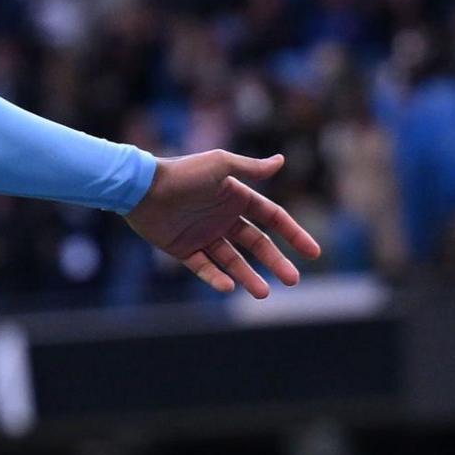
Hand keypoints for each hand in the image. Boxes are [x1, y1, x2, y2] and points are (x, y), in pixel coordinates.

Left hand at [125, 150, 321, 298]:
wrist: (141, 187)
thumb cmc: (182, 173)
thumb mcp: (220, 166)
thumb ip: (251, 168)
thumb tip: (281, 161)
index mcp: (236, 197)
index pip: (273, 218)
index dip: (294, 234)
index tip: (313, 253)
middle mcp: (223, 218)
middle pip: (257, 244)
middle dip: (276, 261)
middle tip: (293, 280)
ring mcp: (204, 235)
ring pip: (233, 261)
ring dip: (249, 276)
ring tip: (264, 293)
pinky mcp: (183, 249)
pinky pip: (204, 267)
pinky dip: (216, 278)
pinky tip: (229, 287)